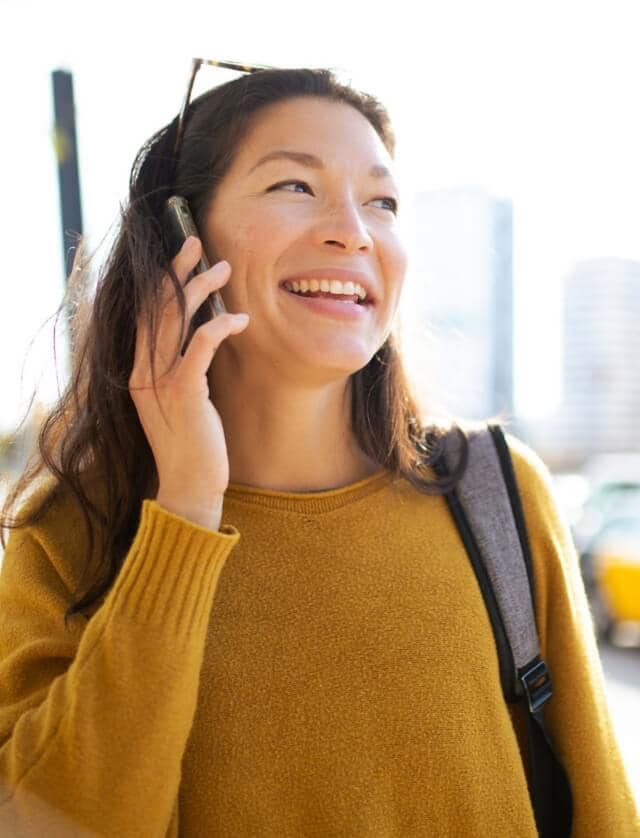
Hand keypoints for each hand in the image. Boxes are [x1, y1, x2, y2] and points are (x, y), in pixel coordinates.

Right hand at [129, 236, 248, 528]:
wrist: (190, 486)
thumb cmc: (192, 441)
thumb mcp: (183, 398)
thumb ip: (183, 366)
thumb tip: (202, 332)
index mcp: (139, 369)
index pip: (145, 313)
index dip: (161, 279)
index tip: (180, 255)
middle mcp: (142, 371)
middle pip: (156, 306)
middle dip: (176, 270)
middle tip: (196, 242)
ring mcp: (159, 382)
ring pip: (175, 319)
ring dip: (200, 287)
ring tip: (223, 268)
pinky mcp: (184, 394)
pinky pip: (200, 346)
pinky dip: (220, 327)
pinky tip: (240, 319)